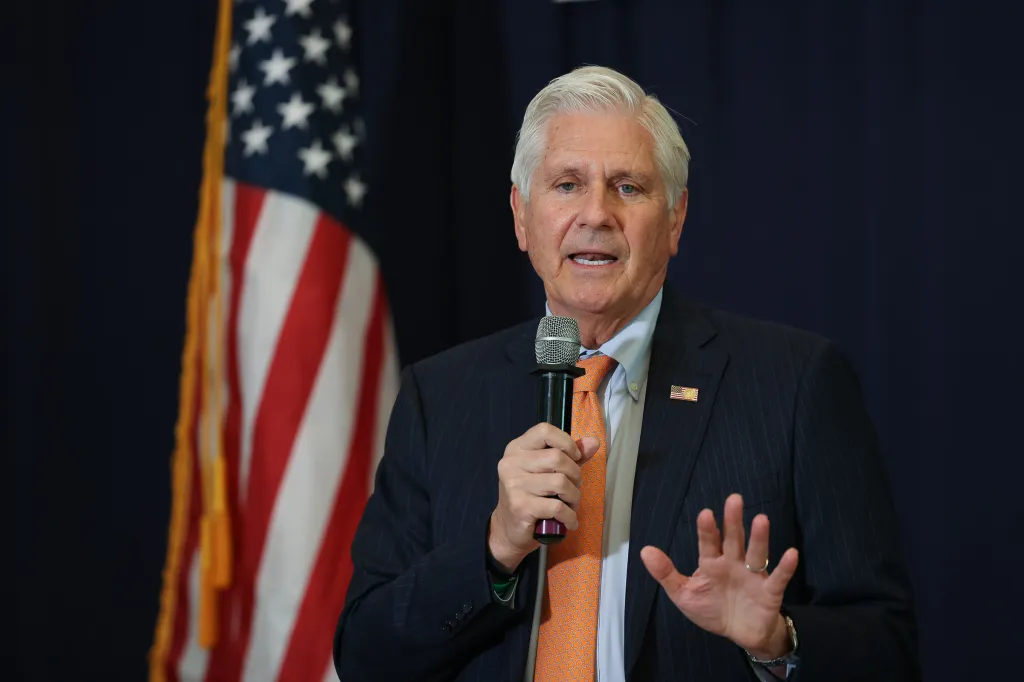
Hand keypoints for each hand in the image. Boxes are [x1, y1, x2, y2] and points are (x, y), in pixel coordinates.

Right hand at [487, 423, 599, 572]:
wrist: (509, 529)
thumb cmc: (531, 496)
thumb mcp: (548, 471)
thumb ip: (570, 455)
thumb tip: (594, 442)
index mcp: (517, 449)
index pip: (544, 431)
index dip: (566, 442)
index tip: (574, 458)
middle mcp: (512, 463)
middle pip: (557, 458)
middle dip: (575, 475)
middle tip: (573, 488)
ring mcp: (515, 485)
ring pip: (560, 483)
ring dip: (574, 497)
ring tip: (571, 505)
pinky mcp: (521, 507)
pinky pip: (557, 507)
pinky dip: (570, 516)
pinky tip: (569, 521)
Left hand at [640, 493, 798, 658]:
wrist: (739, 633)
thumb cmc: (712, 608)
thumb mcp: (683, 594)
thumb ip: (666, 573)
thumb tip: (644, 551)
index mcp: (712, 563)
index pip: (708, 542)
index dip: (707, 529)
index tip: (705, 514)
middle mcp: (733, 563)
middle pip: (734, 539)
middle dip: (733, 521)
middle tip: (734, 499)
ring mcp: (752, 576)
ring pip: (756, 553)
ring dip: (759, 537)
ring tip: (761, 519)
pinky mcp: (769, 591)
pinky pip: (778, 577)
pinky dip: (785, 566)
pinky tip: (791, 553)